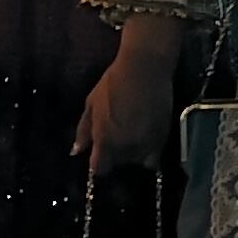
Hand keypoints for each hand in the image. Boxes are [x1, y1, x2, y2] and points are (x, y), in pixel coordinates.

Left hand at [74, 21, 183, 174]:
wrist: (144, 69)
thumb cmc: (113, 82)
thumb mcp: (91, 103)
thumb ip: (84, 130)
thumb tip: (76, 151)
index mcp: (104, 140)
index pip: (99, 168)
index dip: (100, 162)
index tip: (102, 153)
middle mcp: (123, 148)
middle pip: (118, 164)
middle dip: (116, 154)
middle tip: (119, 134)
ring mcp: (144, 145)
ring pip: (136, 161)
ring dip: (133, 152)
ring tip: (134, 132)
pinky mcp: (161, 140)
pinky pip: (153, 159)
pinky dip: (150, 154)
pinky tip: (147, 138)